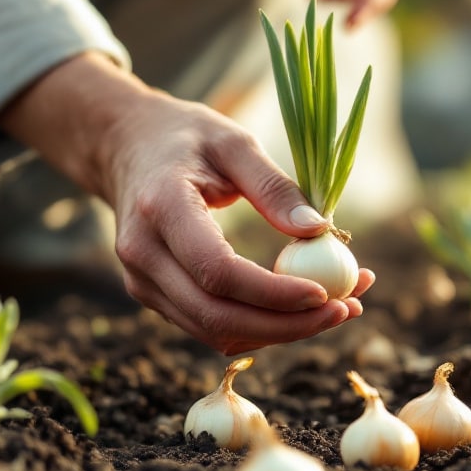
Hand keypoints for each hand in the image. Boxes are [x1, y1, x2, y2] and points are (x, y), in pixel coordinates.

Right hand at [0, 54, 373, 353]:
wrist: (125, 147)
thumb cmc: (186, 138)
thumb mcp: (233, 142)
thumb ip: (273, 186)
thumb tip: (319, 232)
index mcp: (159, 208)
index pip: (217, 271)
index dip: (273, 293)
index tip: (326, 292)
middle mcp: (142, 254)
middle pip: (217, 316)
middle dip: (287, 325)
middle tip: (346, 309)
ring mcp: (142, 282)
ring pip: (215, 332)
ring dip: (281, 332)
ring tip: (340, 308)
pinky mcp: (154, 296)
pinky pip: (211, 327)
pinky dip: (260, 327)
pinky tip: (302, 309)